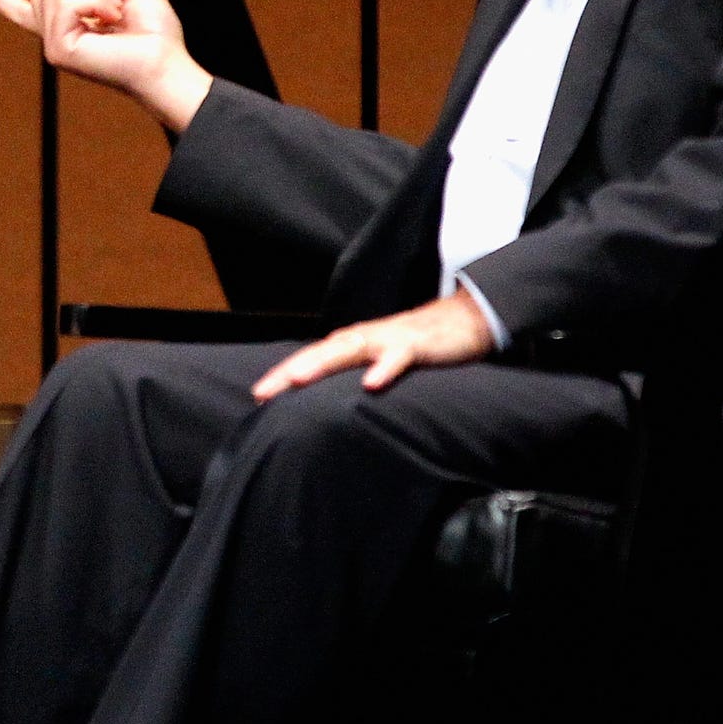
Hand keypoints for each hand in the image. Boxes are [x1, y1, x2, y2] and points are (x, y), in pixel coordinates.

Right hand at [0, 0, 211, 131]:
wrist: (166, 64)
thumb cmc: (156, 36)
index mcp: (68, 25)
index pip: (23, 10)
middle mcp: (55, 36)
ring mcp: (54, 45)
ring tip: (115, 11)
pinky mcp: (59, 51)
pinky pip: (66, 2)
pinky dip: (95, 0)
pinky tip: (112, 19)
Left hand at [252, 290, 495, 399]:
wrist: (465, 320)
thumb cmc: (417, 344)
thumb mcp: (381, 362)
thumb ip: (357, 376)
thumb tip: (330, 403)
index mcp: (353, 344)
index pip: (311, 359)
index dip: (283, 376)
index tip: (257, 396)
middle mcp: (364, 338)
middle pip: (320, 353)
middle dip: (290, 371)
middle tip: (263, 392)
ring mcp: (389, 340)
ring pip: (350, 349)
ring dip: (323, 363)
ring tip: (298, 380)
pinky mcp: (417, 345)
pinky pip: (398, 357)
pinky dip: (384, 368)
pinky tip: (371, 384)